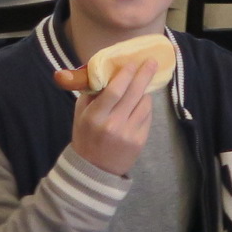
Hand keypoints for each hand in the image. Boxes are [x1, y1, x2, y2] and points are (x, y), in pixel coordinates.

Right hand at [66, 60, 156, 176]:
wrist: (95, 169)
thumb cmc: (86, 136)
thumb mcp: (80, 114)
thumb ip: (92, 93)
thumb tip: (107, 71)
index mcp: (95, 116)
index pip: (114, 90)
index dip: (126, 74)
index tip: (132, 63)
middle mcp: (113, 124)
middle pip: (133, 93)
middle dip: (144, 75)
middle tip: (151, 62)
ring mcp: (128, 133)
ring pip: (144, 103)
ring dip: (144, 91)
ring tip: (142, 86)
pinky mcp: (140, 141)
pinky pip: (147, 116)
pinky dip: (145, 106)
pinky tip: (140, 104)